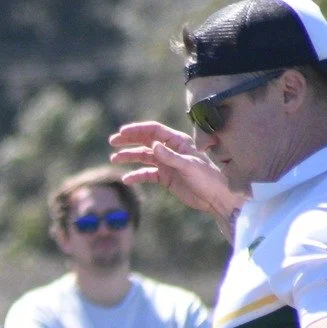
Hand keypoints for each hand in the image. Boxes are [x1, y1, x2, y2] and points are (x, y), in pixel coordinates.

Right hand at [109, 122, 237, 221]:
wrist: (214, 197)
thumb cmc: (206, 178)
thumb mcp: (188, 166)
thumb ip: (170, 156)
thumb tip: (153, 145)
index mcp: (178, 142)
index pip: (154, 131)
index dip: (137, 130)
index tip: (121, 133)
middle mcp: (171, 150)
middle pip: (146, 141)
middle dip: (129, 141)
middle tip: (112, 142)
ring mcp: (167, 164)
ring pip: (143, 157)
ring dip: (129, 157)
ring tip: (114, 159)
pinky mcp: (165, 178)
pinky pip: (146, 174)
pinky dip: (136, 175)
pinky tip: (126, 179)